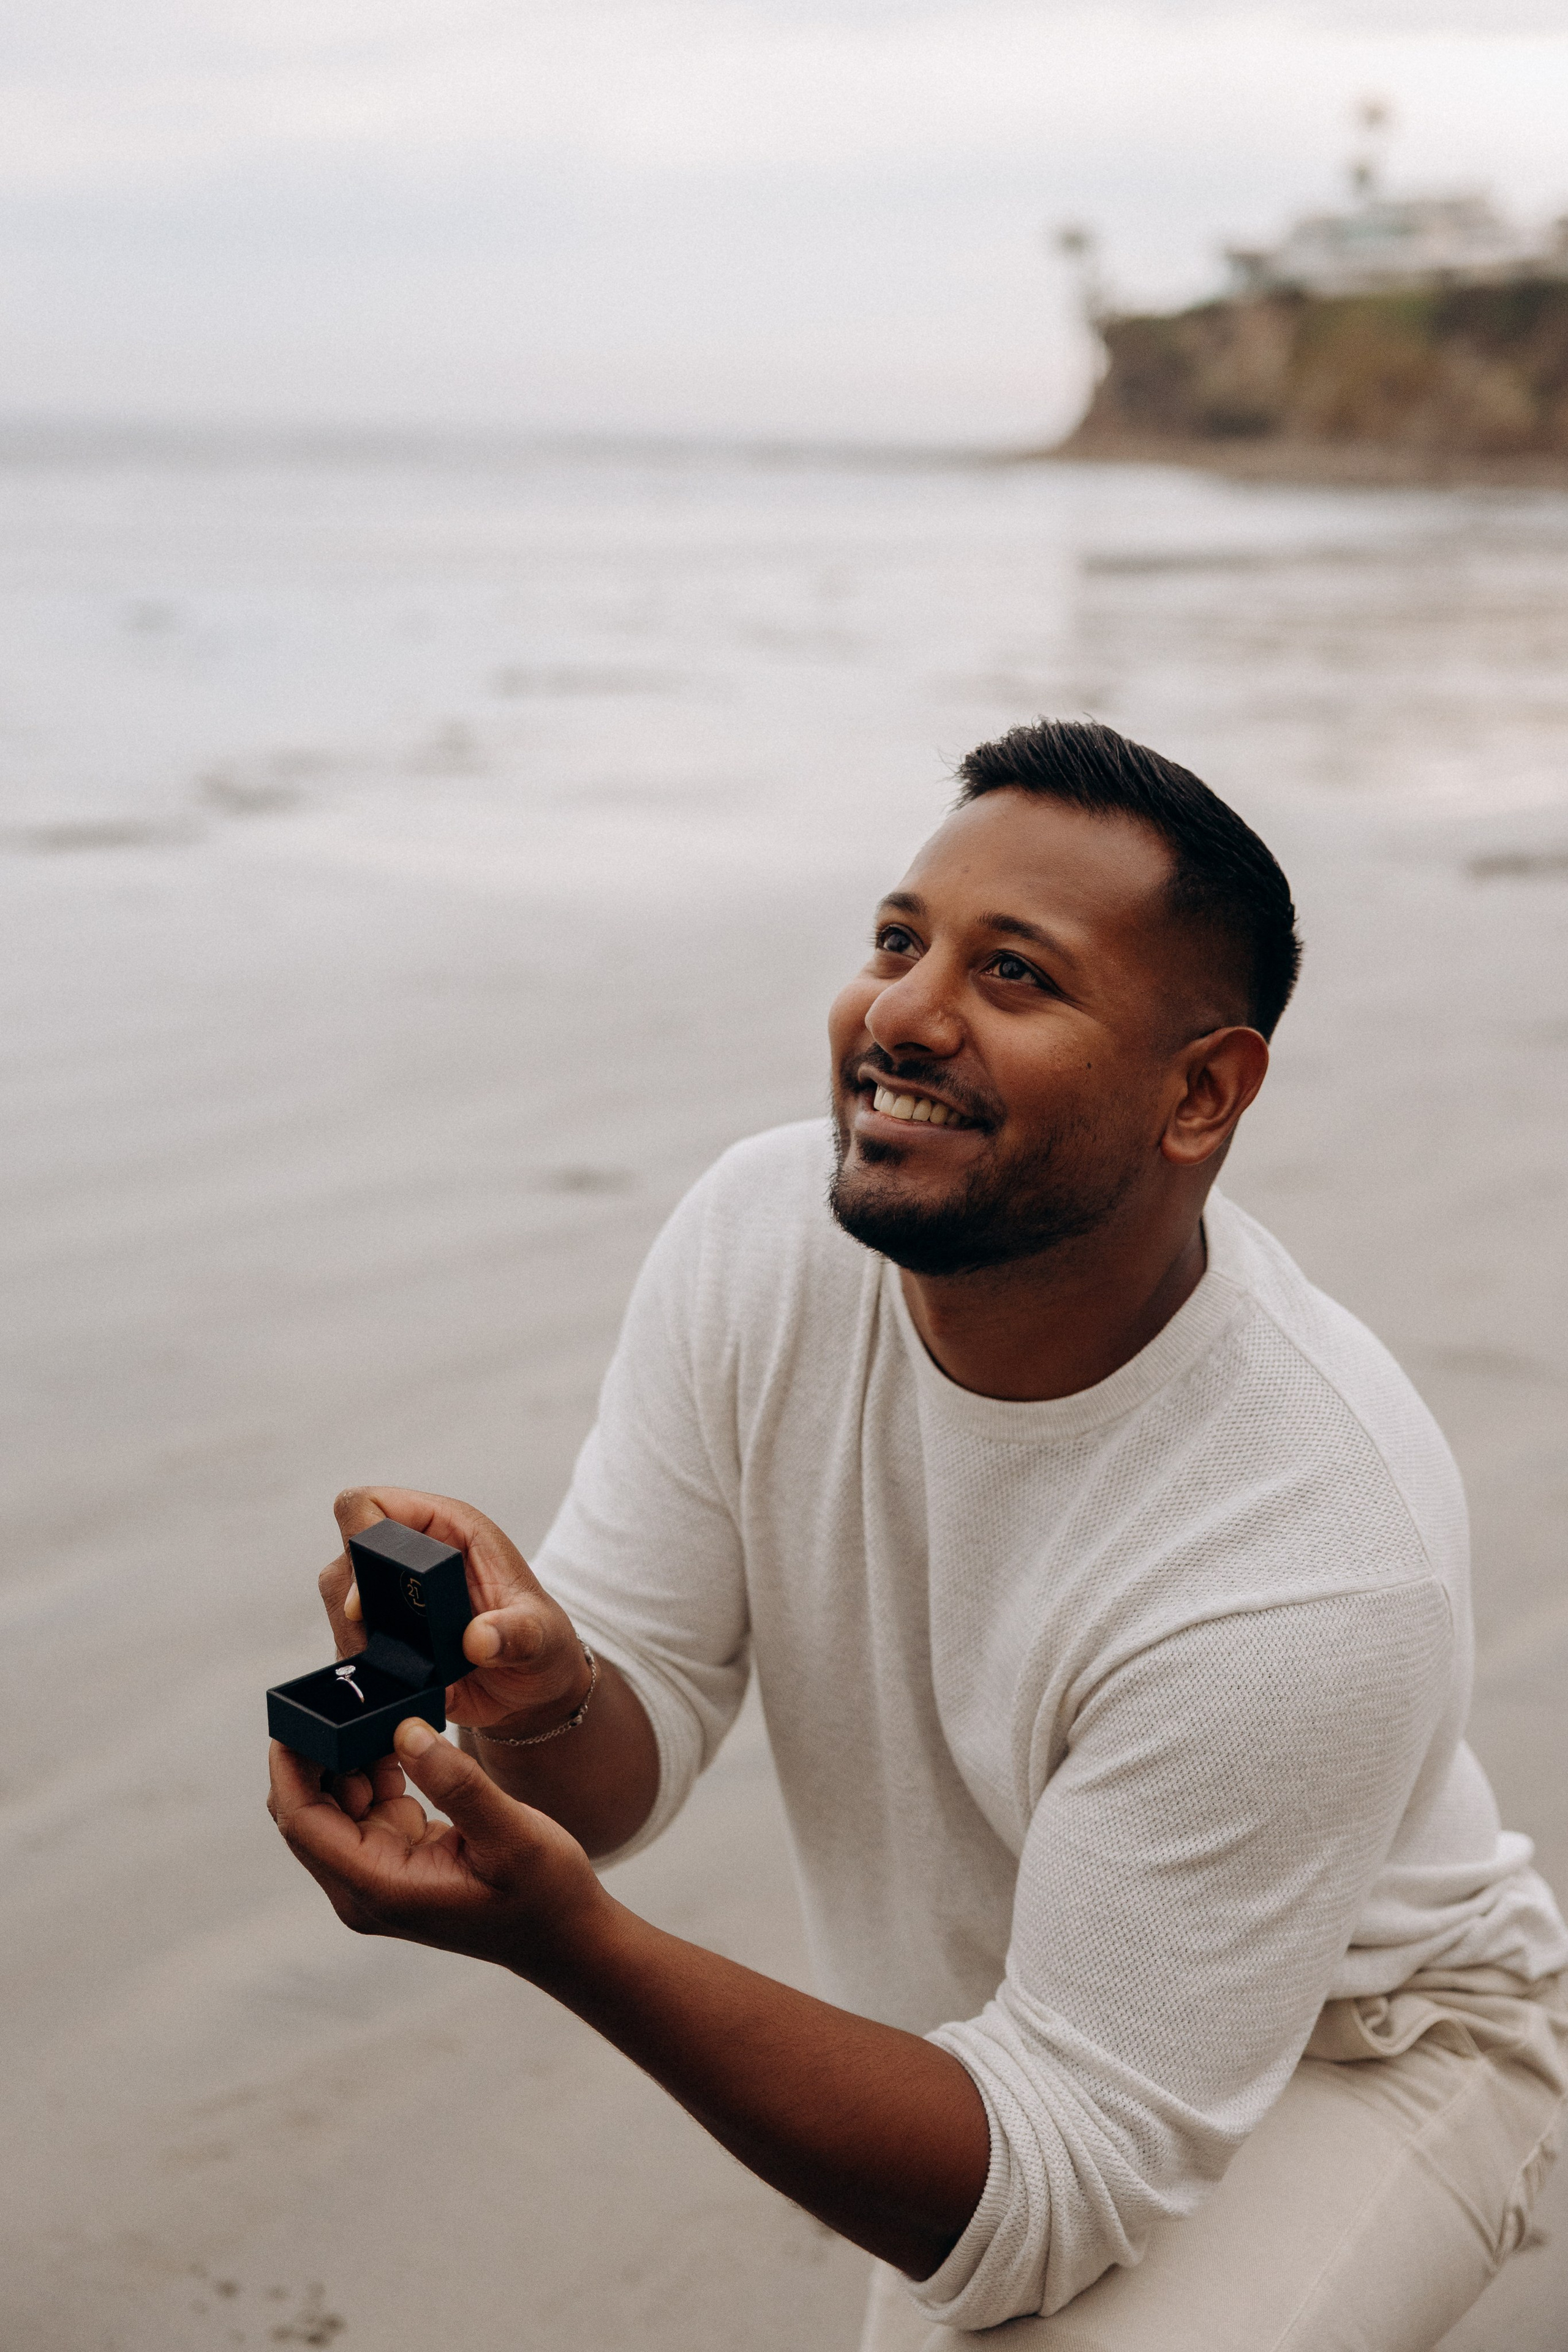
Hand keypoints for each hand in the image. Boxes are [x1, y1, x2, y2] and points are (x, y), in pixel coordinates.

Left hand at [267, 1719, 608, 1972]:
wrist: (565, 1935)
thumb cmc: (544, 1893)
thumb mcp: (512, 1835)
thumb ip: (456, 1784)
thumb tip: (404, 1729)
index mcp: (379, 1887)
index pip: (302, 1822)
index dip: (290, 1766)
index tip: (297, 1712)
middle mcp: (364, 1887)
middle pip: (307, 1813)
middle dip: (315, 1754)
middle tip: (343, 1695)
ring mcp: (378, 1876)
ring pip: (333, 1807)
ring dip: (347, 1759)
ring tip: (378, 1708)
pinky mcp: (395, 1862)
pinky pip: (364, 1809)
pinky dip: (374, 1771)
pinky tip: (400, 1739)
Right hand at [319, 1486, 594, 1733]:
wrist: (534, 1689)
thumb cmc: (542, 1646)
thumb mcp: (542, 1639)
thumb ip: (517, 1635)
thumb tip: (478, 1639)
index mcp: (449, 1529)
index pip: (372, 1505)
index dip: (358, 1540)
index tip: (369, 1597)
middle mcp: (413, 1555)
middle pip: (343, 1558)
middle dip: (351, 1606)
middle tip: (381, 1647)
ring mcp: (393, 1596)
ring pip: (337, 1603)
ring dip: (353, 1640)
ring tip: (396, 1672)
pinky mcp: (385, 1635)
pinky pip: (347, 1643)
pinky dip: (360, 1668)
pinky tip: (392, 1687)